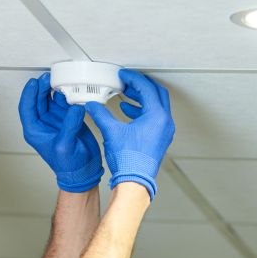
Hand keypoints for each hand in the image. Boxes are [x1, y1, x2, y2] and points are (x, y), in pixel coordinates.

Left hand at [18, 72, 103, 191]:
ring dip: (53, 89)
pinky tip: (70, 89)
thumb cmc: (69, 165)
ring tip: (59, 79)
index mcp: (35, 131)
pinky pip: (65, 102)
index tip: (34, 82)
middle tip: (48, 77)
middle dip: (41, 87)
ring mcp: (55, 120)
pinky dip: (67, 95)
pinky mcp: (68, 119)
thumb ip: (69, 125)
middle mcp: (43, 124)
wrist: (84, 170)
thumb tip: (74, 107)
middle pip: (38, 100)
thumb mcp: (65, 145)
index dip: (29, 93)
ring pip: (50, 99)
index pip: (27, 108)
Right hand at [84, 69, 174, 199]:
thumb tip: (92, 105)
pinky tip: (127, 113)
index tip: (124, 75)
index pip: (147, 88)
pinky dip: (142, 111)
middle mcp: (164, 122)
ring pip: (156, 106)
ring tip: (126, 95)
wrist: (135, 182)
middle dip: (141, 86)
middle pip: (156, 94)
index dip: (133, 79)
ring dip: (141, 99)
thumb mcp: (111, 131)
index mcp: (157, 116)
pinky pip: (154, 118)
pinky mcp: (159, 139)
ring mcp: (164, 131)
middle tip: (128, 82)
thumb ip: (100, 114)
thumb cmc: (129, 160)